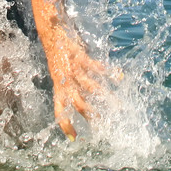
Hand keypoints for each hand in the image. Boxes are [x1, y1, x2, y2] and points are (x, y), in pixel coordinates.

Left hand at [42, 23, 108, 139]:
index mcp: (59, 86)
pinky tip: (119, 77)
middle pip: (78, 103)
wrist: (50, 33)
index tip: (73, 138)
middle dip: (91, 115)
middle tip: (103, 125)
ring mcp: (73, 69)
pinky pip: (96, 67)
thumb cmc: (58, 56)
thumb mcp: (61, 73)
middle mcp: (66, 80)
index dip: (65, 124)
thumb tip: (81, 99)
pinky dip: (108, 73)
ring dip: (104, 97)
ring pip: (91, 87)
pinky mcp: (80, 57)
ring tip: (118, 106)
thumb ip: (69, 86)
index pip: (60, 109)